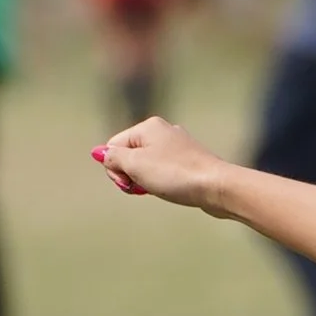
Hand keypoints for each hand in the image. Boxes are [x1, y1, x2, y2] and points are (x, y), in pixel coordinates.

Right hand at [93, 116, 229, 210]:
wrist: (217, 186)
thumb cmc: (175, 174)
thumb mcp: (135, 165)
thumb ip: (113, 158)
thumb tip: (99, 152)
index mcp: (148, 126)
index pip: (113, 146)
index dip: (114, 168)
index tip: (127, 184)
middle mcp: (163, 131)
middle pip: (129, 154)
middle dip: (129, 174)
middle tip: (142, 188)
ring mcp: (177, 146)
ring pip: (146, 164)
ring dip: (145, 180)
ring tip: (158, 188)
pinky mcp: (188, 161)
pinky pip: (163, 171)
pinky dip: (161, 181)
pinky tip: (171, 189)